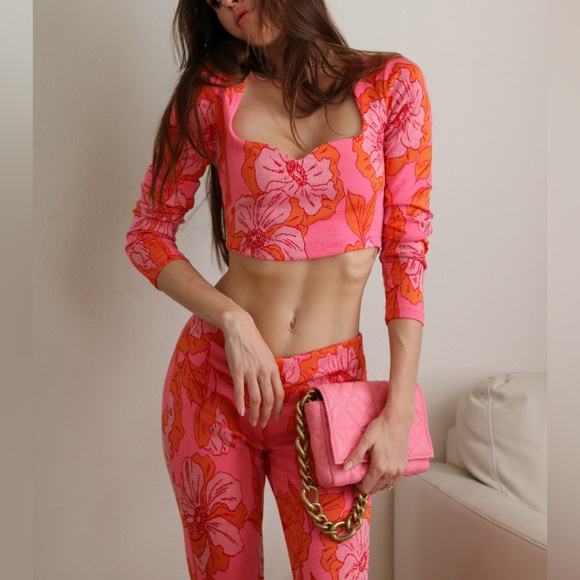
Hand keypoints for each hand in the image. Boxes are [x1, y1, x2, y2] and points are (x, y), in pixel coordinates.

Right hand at [222, 309, 284, 427]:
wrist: (240, 328)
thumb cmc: (253, 342)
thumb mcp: (268, 356)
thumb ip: (270, 371)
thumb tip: (272, 387)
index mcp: (273, 368)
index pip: (280, 394)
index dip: (278, 408)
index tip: (275, 417)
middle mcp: (264, 371)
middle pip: (269, 399)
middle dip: (266, 415)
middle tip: (262, 424)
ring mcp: (251, 371)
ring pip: (255, 398)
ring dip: (254, 413)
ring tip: (252, 421)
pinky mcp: (237, 369)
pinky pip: (240, 390)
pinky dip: (241, 403)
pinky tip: (241, 412)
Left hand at [343, 414, 409, 494]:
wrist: (397, 421)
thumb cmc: (382, 428)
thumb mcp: (365, 440)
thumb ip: (356, 455)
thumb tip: (346, 467)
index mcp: (380, 467)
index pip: (367, 488)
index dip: (359, 486)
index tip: (356, 481)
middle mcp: (391, 471)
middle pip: (376, 489)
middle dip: (368, 485)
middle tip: (363, 476)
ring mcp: (399, 470)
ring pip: (386, 486)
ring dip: (378, 483)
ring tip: (372, 473)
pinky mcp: (404, 466)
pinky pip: (395, 481)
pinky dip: (388, 479)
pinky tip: (383, 471)